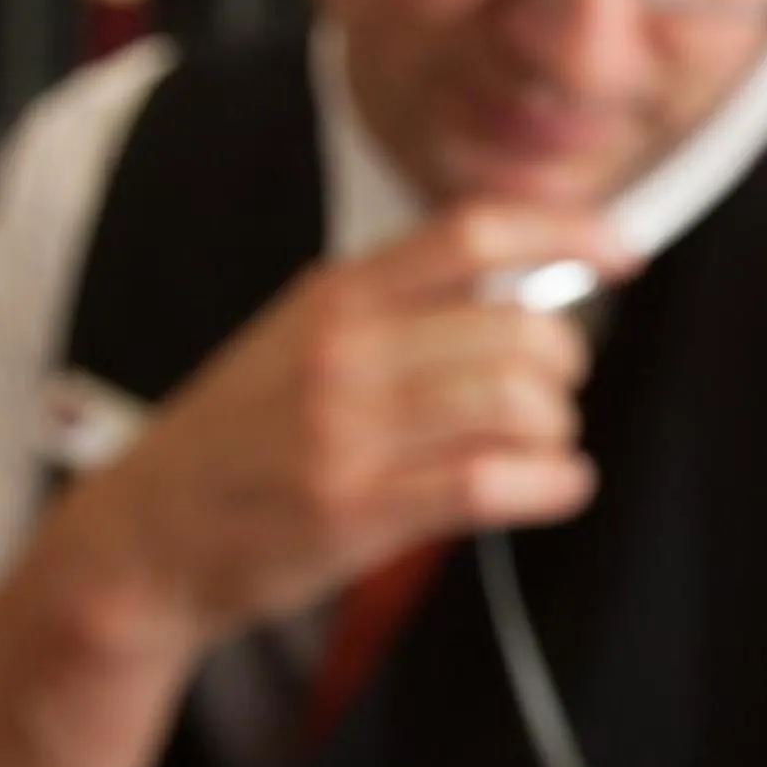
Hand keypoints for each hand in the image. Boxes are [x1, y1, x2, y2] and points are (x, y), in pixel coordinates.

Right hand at [60, 203, 624, 643]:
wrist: (143, 535)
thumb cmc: (242, 438)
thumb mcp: (303, 335)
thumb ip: (401, 305)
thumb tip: (531, 286)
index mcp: (338, 293)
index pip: (475, 231)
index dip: (567, 232)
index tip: (623, 255)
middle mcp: (344, 349)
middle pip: (519, 328)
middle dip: (563, 366)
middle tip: (550, 396)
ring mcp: (348, 430)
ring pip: (516, 401)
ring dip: (555, 429)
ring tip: (540, 446)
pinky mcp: (355, 509)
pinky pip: (493, 482)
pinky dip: (553, 484)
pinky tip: (555, 487)